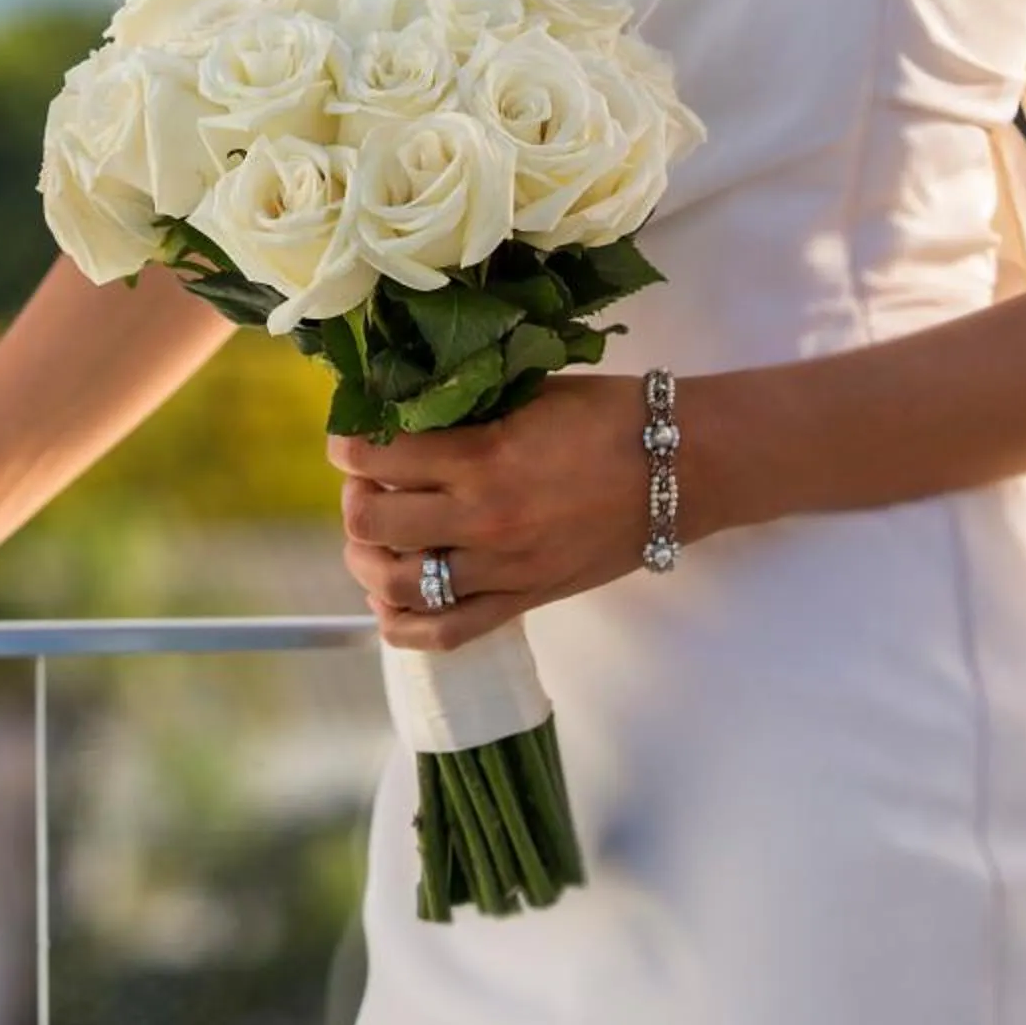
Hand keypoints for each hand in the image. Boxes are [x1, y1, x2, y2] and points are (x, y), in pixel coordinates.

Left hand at [328, 371, 653, 651]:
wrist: (677, 468)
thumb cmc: (606, 416)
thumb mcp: (528, 393)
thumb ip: (466, 407)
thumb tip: (405, 410)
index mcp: (480, 457)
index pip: (377, 458)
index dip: (348, 446)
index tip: (350, 439)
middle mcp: (481, 519)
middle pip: (371, 525)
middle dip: (355, 500)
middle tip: (367, 485)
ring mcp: (501, 569)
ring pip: (397, 585)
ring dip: (369, 560)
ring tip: (375, 539)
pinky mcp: (523, 600)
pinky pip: (445, 632)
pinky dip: (403, 624)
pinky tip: (391, 600)